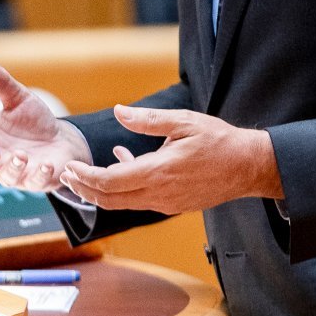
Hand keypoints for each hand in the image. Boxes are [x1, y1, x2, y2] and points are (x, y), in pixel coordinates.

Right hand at [0, 59, 91, 191]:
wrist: (61, 137)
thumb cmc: (32, 121)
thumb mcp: (18, 98)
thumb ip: (0, 83)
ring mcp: (18, 172)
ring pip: (6, 178)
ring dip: (12, 168)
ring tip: (21, 155)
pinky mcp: (38, 179)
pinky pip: (35, 182)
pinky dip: (39, 174)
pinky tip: (46, 164)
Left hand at [59, 105, 281, 213]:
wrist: (248, 167)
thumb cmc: (219, 141)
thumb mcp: (183, 121)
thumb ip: (148, 120)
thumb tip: (119, 111)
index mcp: (158, 172)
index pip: (110, 182)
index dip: (85, 177)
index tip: (70, 167)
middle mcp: (159, 194)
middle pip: (110, 200)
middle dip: (84, 189)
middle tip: (66, 176)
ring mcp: (166, 203)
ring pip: (123, 203)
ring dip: (101, 191)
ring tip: (84, 174)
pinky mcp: (173, 205)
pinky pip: (140, 200)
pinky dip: (124, 187)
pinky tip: (123, 162)